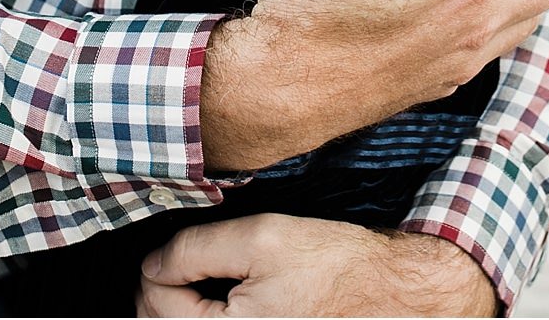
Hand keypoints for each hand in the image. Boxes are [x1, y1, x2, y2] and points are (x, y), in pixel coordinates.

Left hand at [136, 216, 497, 316]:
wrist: (394, 292)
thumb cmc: (338, 265)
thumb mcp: (262, 237)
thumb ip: (195, 249)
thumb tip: (153, 265)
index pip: (156, 303)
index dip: (160, 267)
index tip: (179, 252)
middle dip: (171, 292)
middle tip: (194, 265)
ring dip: (192, 309)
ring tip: (215, 283)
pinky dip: (221, 318)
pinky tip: (237, 302)